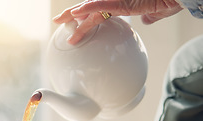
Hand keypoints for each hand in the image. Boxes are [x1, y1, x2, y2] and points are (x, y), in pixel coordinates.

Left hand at [53, 0, 182, 44]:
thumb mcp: (156, 12)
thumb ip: (148, 16)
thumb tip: (146, 21)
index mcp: (122, 4)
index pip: (97, 12)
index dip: (83, 17)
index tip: (72, 24)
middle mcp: (117, 1)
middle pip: (88, 8)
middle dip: (71, 14)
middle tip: (57, 20)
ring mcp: (118, 0)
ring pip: (90, 7)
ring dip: (74, 13)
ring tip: (60, 20)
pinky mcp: (123, 2)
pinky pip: (102, 5)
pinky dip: (88, 9)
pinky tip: (76, 14)